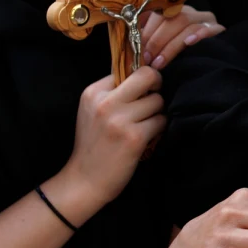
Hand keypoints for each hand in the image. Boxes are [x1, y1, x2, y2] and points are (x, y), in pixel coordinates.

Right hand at [61, 68, 165, 208]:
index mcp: (93, 91)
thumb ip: (114, 92)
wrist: (85, 179)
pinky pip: (161, 121)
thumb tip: (146, 74)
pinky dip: (159, 129)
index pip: (129, 68)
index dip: (140, 80)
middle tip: (151, 103)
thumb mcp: (93, 111)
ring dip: (157, 113)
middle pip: (148, 76)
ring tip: (143, 126)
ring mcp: (119, 119)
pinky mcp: (134, 137)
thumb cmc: (94, 144)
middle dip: (156, 88)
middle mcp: (105, 102)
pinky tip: (146, 138)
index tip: (139, 94)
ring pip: (158, 101)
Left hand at [140, 6, 224, 70]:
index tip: (138, 49)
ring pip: (186, 22)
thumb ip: (147, 40)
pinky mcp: (218, 30)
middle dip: (157, 40)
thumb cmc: (178, 58)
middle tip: (147, 60)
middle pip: (171, 18)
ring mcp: (205, 19)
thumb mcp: (160, 47)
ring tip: (160, 63)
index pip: (157, 13)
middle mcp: (189, 12)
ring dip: (171, 45)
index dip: (146, 31)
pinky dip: (198, 35)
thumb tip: (128, 40)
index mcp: (173, 12)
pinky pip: (208, 29)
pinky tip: (189, 44)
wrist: (211, 68)